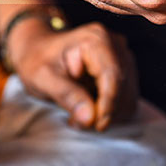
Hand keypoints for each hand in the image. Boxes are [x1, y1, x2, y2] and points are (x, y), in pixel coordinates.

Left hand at [8, 20, 137, 130]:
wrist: (37, 50)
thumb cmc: (37, 60)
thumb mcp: (42, 78)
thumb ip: (66, 95)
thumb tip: (90, 119)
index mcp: (96, 40)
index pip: (112, 76)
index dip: (109, 104)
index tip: (97, 125)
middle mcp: (115, 44)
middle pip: (123, 88)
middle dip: (104, 112)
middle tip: (75, 122)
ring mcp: (122, 57)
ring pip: (128, 97)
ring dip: (106, 115)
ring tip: (77, 116)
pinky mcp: (124, 70)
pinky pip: (126, 99)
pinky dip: (109, 112)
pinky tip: (87, 110)